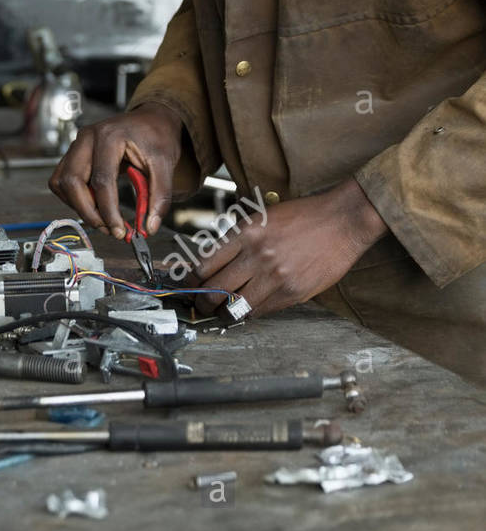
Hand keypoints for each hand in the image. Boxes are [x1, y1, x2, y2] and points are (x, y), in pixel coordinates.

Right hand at [49, 102, 182, 237]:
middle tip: (108, 228)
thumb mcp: (166, 163)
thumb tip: (150, 226)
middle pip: (72, 181)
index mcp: (110, 136)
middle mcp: (87, 138)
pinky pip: (61, 180)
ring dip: (78, 206)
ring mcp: (77, 144)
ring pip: (62, 182)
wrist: (152, 119)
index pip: (102, 180)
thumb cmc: (156, 136)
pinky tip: (93, 203)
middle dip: (88, 212)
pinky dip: (72, 197)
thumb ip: (159, 196)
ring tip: (102, 217)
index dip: (109, 211)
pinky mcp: (74, 153)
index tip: (120, 231)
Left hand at [188, 178, 388, 315]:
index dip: (191, 283)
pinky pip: (261, 310)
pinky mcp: (292, 292)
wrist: (342, 220)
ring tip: (221, 314)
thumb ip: (238, 240)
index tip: (189, 288)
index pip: (204, 265)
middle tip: (201, 306)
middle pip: (214, 290)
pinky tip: (247, 311)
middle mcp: (256, 254)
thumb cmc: (303, 217)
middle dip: (203, 302)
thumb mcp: (262, 218)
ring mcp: (274, 276)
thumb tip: (213, 263)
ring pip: (235, 306)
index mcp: (245, 233)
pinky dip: (250, 314)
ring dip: (224, 314)